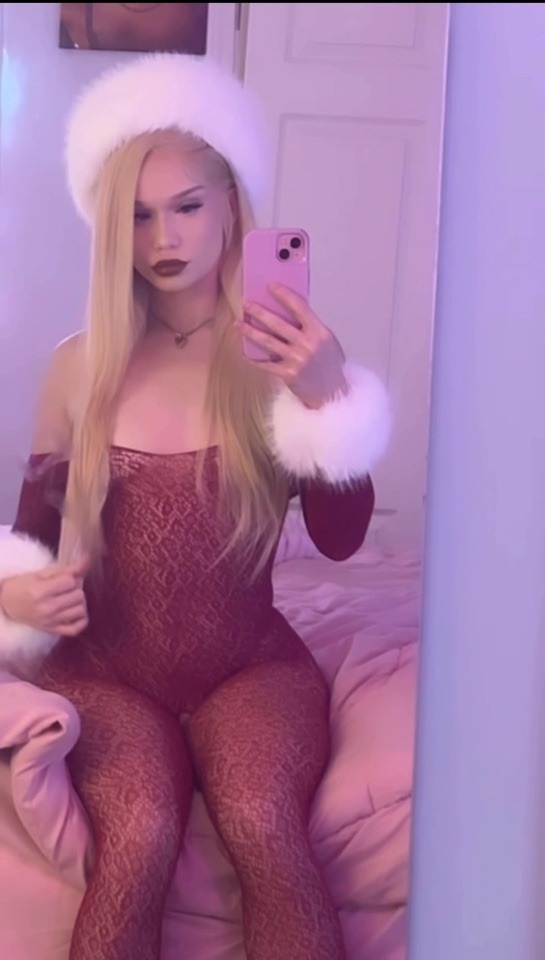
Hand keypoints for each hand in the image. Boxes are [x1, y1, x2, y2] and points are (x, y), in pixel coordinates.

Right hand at [0, 555, 89, 636]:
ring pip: (81, 610)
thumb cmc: (22, 586)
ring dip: (78, 602)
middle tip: (65, 589)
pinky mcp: (52, 631)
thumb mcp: (41, 574)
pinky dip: (81, 620)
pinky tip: (75, 612)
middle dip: (75, 589)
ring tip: (69, 599)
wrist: (5, 604)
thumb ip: (66, 569)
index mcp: (41, 592)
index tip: (61, 579)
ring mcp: (50, 622)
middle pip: (79, 595)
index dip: (69, 578)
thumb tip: (87, 560)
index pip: (71, 582)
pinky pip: (76, 629)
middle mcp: (47, 609)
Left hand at [239, 284, 348, 408]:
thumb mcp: (327, 342)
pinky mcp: (288, 373)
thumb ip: (311, 328)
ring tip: (238, 324)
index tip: (271, 286)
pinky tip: (244, 352)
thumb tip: (290, 312)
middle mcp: (307, 344)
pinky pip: (265, 363)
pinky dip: (253, 358)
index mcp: (319, 332)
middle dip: (260, 312)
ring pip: (267, 342)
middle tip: (246, 304)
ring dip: (250, 332)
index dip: (284, 295)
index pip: (300, 308)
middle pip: (278, 324)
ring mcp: (296, 359)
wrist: (333, 394)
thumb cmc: (330, 366)